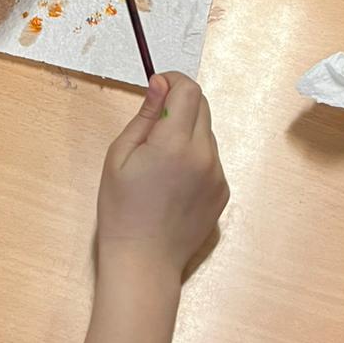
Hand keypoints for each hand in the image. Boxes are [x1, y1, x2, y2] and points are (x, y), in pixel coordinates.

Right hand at [84, 74, 228, 342]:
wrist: (144, 262)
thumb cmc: (121, 209)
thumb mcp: (120, 156)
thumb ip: (144, 115)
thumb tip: (160, 83)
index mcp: (175, 143)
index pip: (189, 90)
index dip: (174, 81)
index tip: (157, 86)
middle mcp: (205, 155)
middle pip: (202, 107)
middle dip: (180, 103)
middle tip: (153, 122)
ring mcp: (218, 175)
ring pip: (207, 133)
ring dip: (187, 131)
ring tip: (160, 160)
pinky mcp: (224, 191)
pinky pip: (211, 159)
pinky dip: (194, 156)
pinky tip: (173, 181)